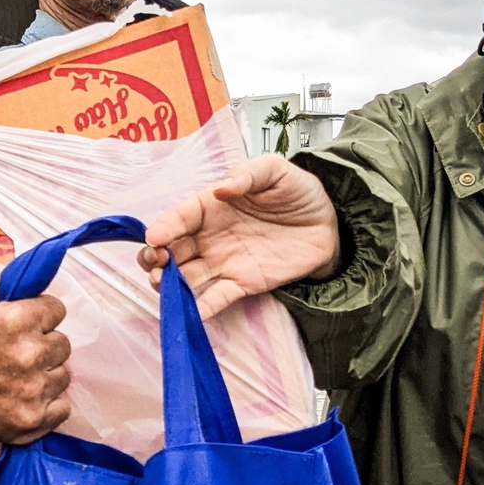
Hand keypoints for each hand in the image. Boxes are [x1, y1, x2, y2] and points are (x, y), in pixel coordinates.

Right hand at [0, 285, 72, 480]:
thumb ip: (4, 291)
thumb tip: (30, 284)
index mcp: (17, 320)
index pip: (57, 309)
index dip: (43, 316)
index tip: (31, 325)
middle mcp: (32, 352)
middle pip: (63, 343)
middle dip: (44, 346)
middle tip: (20, 355)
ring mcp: (35, 388)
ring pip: (63, 375)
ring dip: (46, 376)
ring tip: (18, 380)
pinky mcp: (35, 418)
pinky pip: (62, 407)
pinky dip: (48, 405)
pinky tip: (26, 400)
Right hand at [138, 155, 339, 318]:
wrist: (327, 224)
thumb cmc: (297, 193)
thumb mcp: (276, 170)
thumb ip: (250, 173)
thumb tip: (223, 187)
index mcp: (210, 206)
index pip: (180, 216)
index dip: (165, 226)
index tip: (156, 237)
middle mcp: (209, 236)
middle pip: (172, 250)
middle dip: (156, 258)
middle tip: (156, 263)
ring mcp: (222, 262)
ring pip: (186, 276)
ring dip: (170, 285)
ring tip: (164, 287)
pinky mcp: (240, 283)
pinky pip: (215, 298)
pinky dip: (200, 308)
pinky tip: (190, 314)